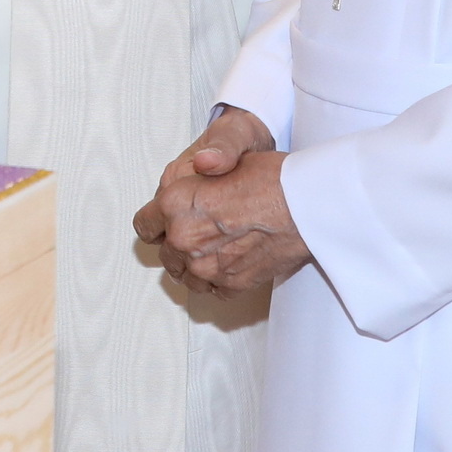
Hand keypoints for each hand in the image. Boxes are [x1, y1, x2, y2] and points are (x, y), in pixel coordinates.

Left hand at [140, 111, 305, 293]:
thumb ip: (195, 178)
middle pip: (166, 253)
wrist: (308, 206)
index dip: (156, 222)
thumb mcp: (225, 162)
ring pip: (186, 276)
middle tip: (202, 231)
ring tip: (217, 248)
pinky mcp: (229, 285)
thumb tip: (188, 181)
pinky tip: (233, 260)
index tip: (164, 223)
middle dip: (178, 243)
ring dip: (196, 264)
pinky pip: (212, 289)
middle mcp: (184, 238)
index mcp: (175, 203)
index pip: (144, 225)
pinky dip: (219, 279)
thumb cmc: (272, 179)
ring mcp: (206, 266)